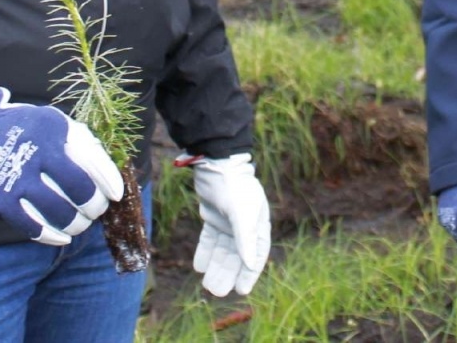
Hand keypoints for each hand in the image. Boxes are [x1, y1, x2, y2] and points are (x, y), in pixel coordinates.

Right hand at [0, 88, 123, 245]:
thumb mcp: (57, 124)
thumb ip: (83, 144)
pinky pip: (32, 227)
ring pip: (59, 213)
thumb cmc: (31, 131)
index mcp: (57, 131)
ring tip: (80, 224)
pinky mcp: (1, 200)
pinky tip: (62, 237)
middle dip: (94, 206)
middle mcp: (38, 153)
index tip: (117, 195)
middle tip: (96, 210)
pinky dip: (51, 236)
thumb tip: (110, 177)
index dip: (110, 182)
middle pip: (79, 191)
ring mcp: (18, 178)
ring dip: (76, 224)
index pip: (93, 161)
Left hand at [186, 152, 270, 295]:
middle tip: (217, 293)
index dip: (249, 274)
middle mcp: (244, 226)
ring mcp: (228, 221)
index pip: (255, 255)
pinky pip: (210, 239)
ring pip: (222, 250)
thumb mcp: (242, 213)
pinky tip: (199, 266)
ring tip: (207, 285)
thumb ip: (246, 239)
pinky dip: (205, 252)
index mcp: (257, 225)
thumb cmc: (235, 187)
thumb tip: (250, 265)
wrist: (217, 163)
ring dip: (216, 267)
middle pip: (236, 256)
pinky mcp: (213, 216)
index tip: (242, 291)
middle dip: (228, 274)